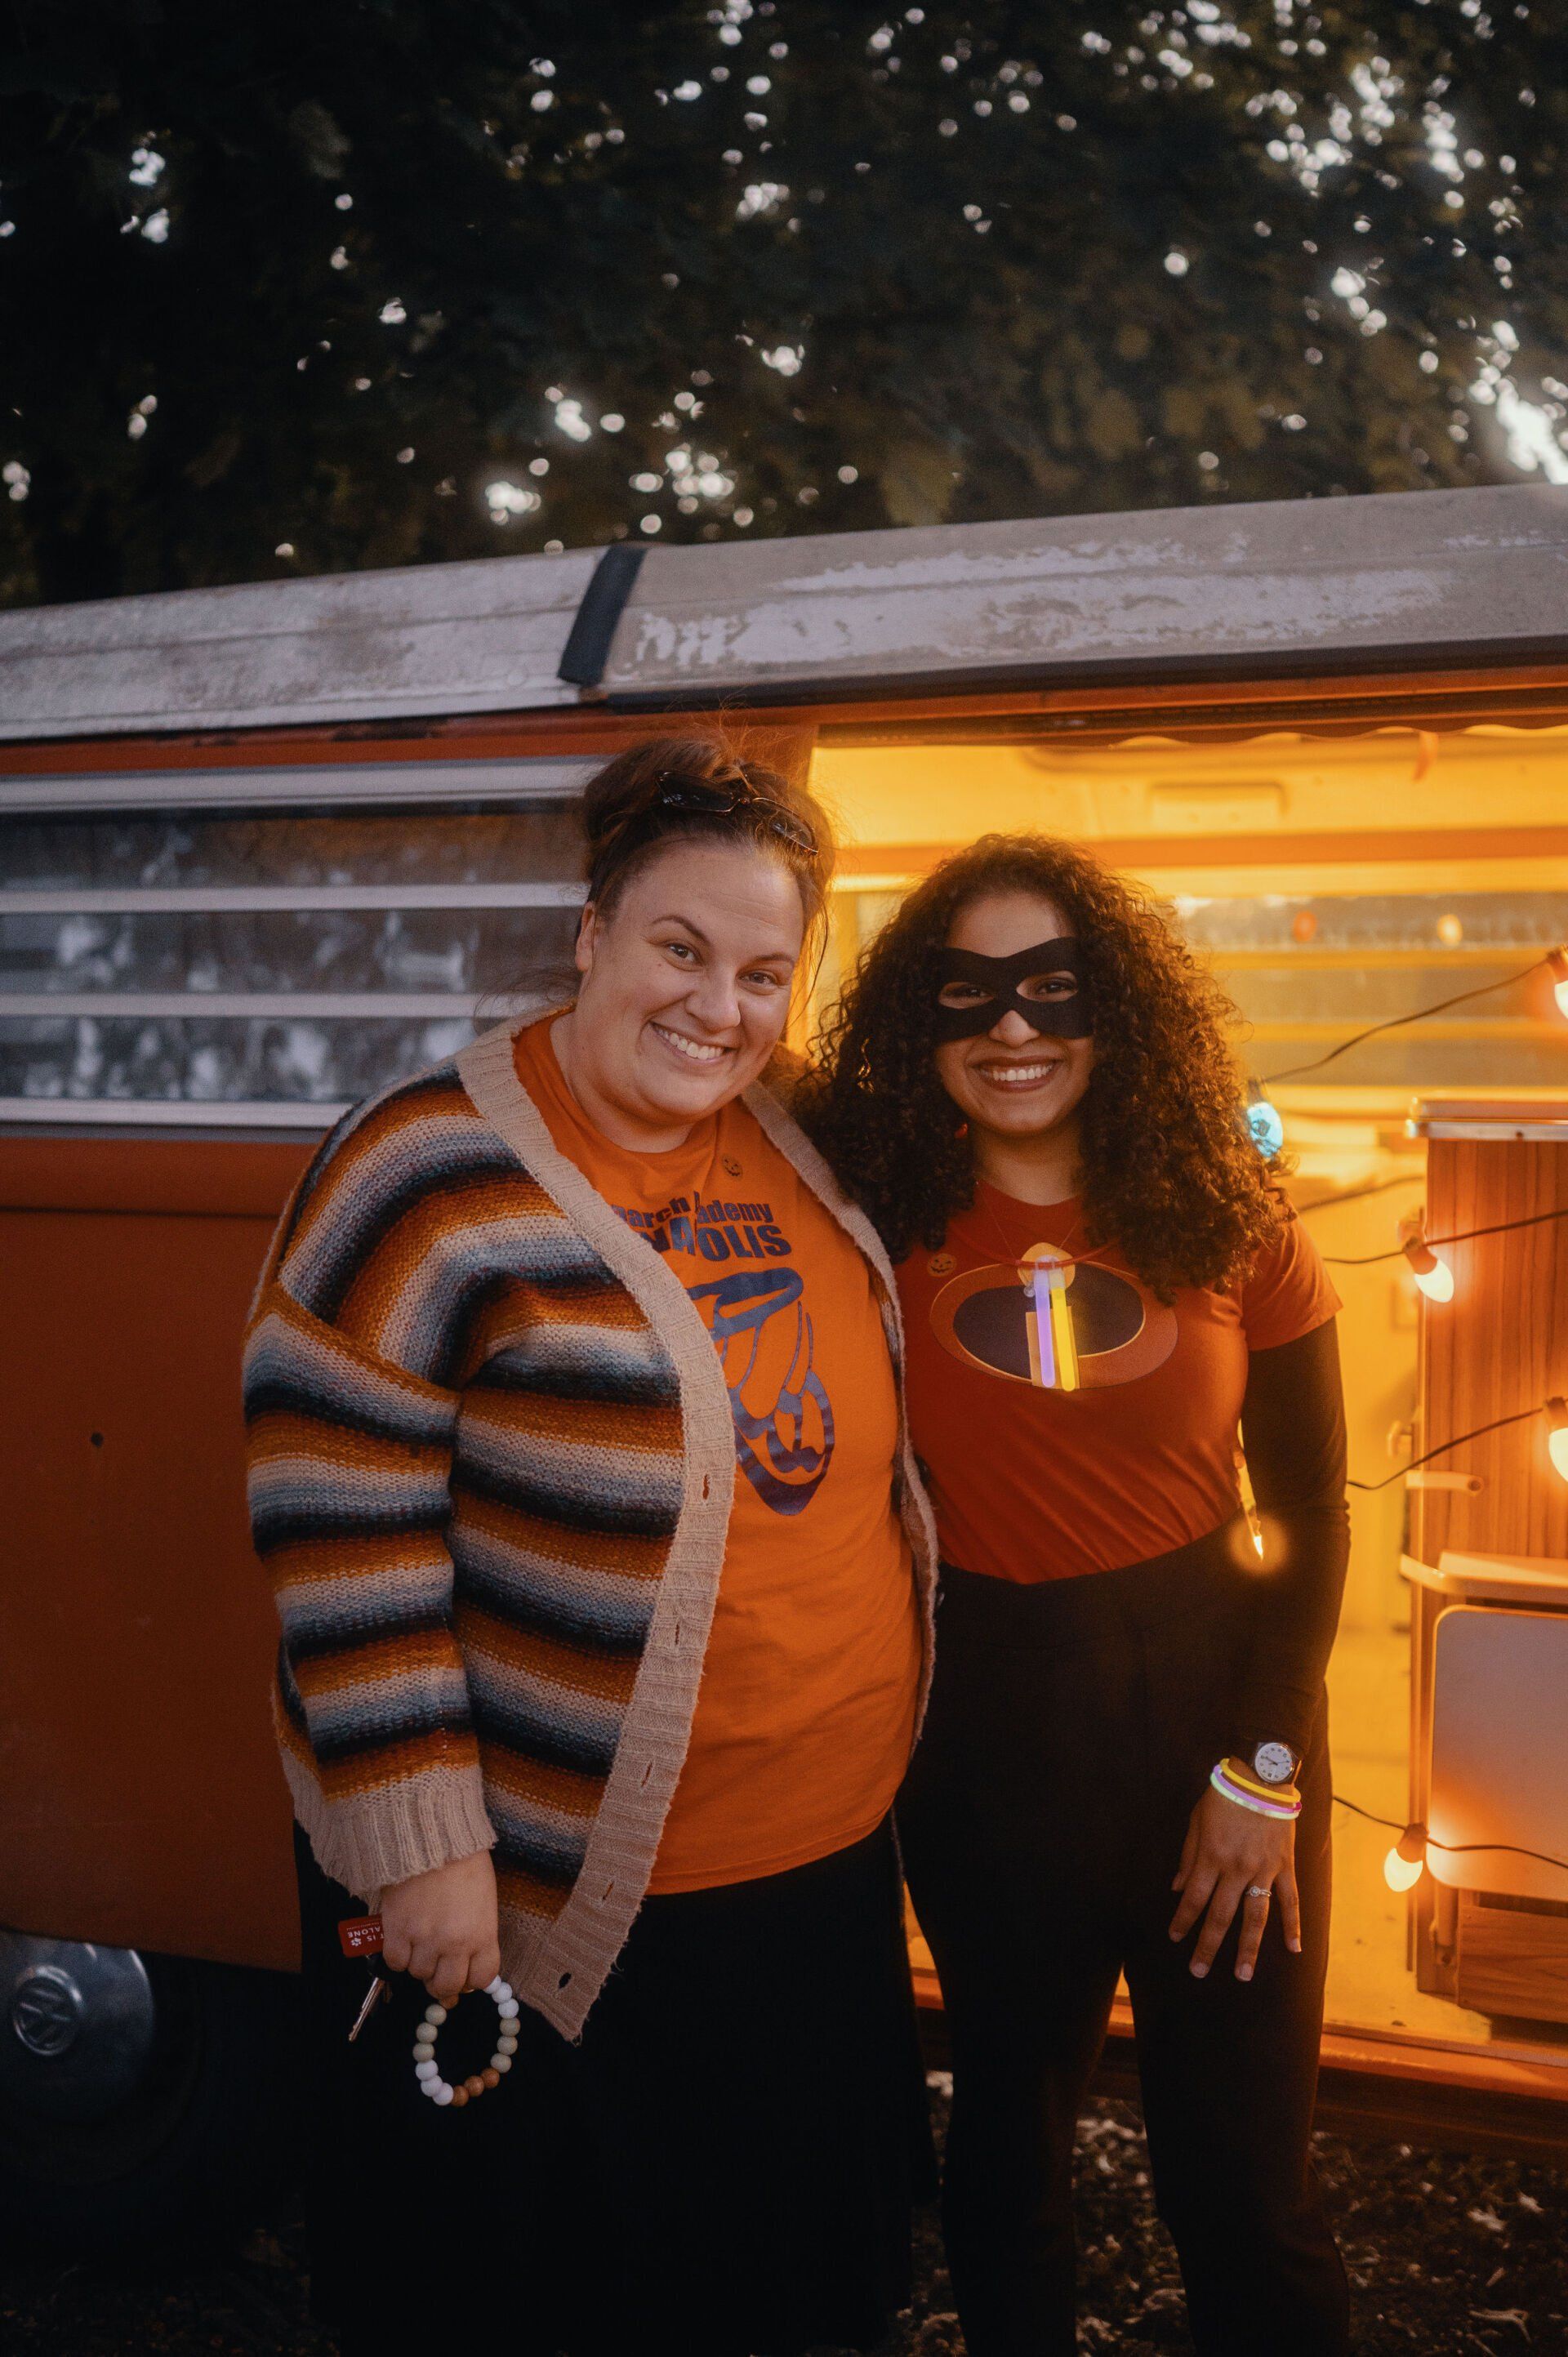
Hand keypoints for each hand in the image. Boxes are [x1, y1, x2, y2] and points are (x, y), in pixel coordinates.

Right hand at [380, 1849, 500, 2007]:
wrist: (431, 1837)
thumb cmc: (463, 1861)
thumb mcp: (484, 1899)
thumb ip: (478, 1933)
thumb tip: (466, 1959)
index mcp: (483, 1934)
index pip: (482, 1978)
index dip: (473, 1979)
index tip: (465, 1974)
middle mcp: (454, 1944)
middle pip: (447, 1986)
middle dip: (443, 1982)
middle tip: (438, 1970)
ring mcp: (424, 1940)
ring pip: (419, 1974)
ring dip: (419, 1963)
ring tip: (421, 1940)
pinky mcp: (397, 1931)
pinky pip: (395, 1962)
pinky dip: (398, 1955)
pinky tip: (404, 1939)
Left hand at [1168, 1784, 1301, 1982]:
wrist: (1261, 1777)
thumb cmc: (1223, 1797)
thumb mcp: (1196, 1822)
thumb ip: (1188, 1857)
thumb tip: (1177, 1889)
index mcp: (1211, 1857)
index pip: (1193, 1898)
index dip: (1183, 1920)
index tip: (1175, 1938)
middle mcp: (1236, 1869)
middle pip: (1220, 1916)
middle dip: (1208, 1946)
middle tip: (1199, 1972)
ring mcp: (1263, 1870)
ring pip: (1255, 1917)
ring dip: (1248, 1948)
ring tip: (1243, 1974)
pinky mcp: (1285, 1866)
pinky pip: (1290, 1900)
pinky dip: (1293, 1925)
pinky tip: (1294, 1948)